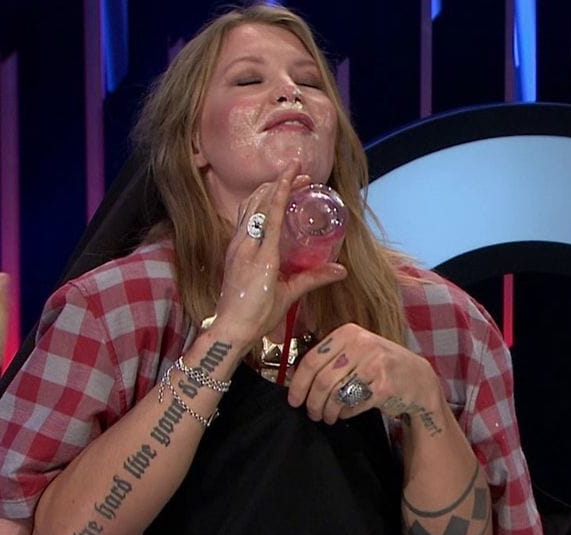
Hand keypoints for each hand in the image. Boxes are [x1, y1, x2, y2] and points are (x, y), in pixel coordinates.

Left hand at [210, 163, 345, 345]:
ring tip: (283, 183)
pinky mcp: (232, 251)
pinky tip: (266, 206)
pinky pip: (243, 219)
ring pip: (248, 208)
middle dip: (278, 184)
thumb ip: (314, 279)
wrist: (229, 330)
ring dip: (265, 191)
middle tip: (299, 175)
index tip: (293, 168)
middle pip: (259, 202)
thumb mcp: (288, 296)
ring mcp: (235, 247)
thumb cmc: (258, 316)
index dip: (283, 186)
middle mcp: (245, 245)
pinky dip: (257, 205)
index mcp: (262, 255)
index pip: (272, 211)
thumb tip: (341, 271)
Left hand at [287, 323, 445, 430]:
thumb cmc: (382, 365)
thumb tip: (295, 377)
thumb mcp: (357, 351)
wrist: (418, 378)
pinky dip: (345, 413)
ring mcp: (375, 365)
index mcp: (349, 333)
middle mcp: (362, 344)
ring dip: (327, 411)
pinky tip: (345, 413)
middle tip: (311, 412)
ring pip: (337, 394)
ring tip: (327, 416)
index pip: (312, 360)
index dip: (298, 383)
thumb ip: (330, 358)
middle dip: (312, 402)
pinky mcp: (384, 387)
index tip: (293, 399)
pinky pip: (354, 405)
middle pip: (322, 380)